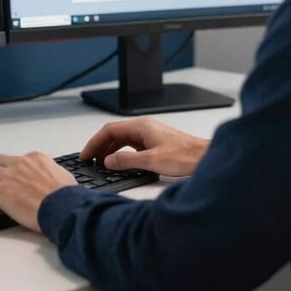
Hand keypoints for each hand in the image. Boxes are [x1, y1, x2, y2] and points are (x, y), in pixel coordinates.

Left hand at [0, 151, 76, 231]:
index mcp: (36, 158)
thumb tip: (51, 181)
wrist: (65, 208)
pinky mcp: (1, 191)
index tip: (3, 177)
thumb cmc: (68, 198)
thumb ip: (52, 175)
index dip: (6, 169)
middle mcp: (20, 162)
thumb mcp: (64, 177)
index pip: (14, 159)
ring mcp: (9, 175)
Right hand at [80, 118, 208, 177]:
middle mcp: (143, 127)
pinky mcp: (153, 142)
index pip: (109, 131)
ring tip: (100, 163)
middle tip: (89, 160)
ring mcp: (148, 134)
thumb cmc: (185, 156)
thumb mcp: (152, 161)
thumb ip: (127, 161)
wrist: (204, 157)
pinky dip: (120, 152)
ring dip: (108, 149)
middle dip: (99, 146)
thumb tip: (107, 161)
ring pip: (121, 139)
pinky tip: (118, 162)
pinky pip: (130, 144)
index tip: (85, 154)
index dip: (94, 143)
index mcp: (141, 126)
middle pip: (113, 133)